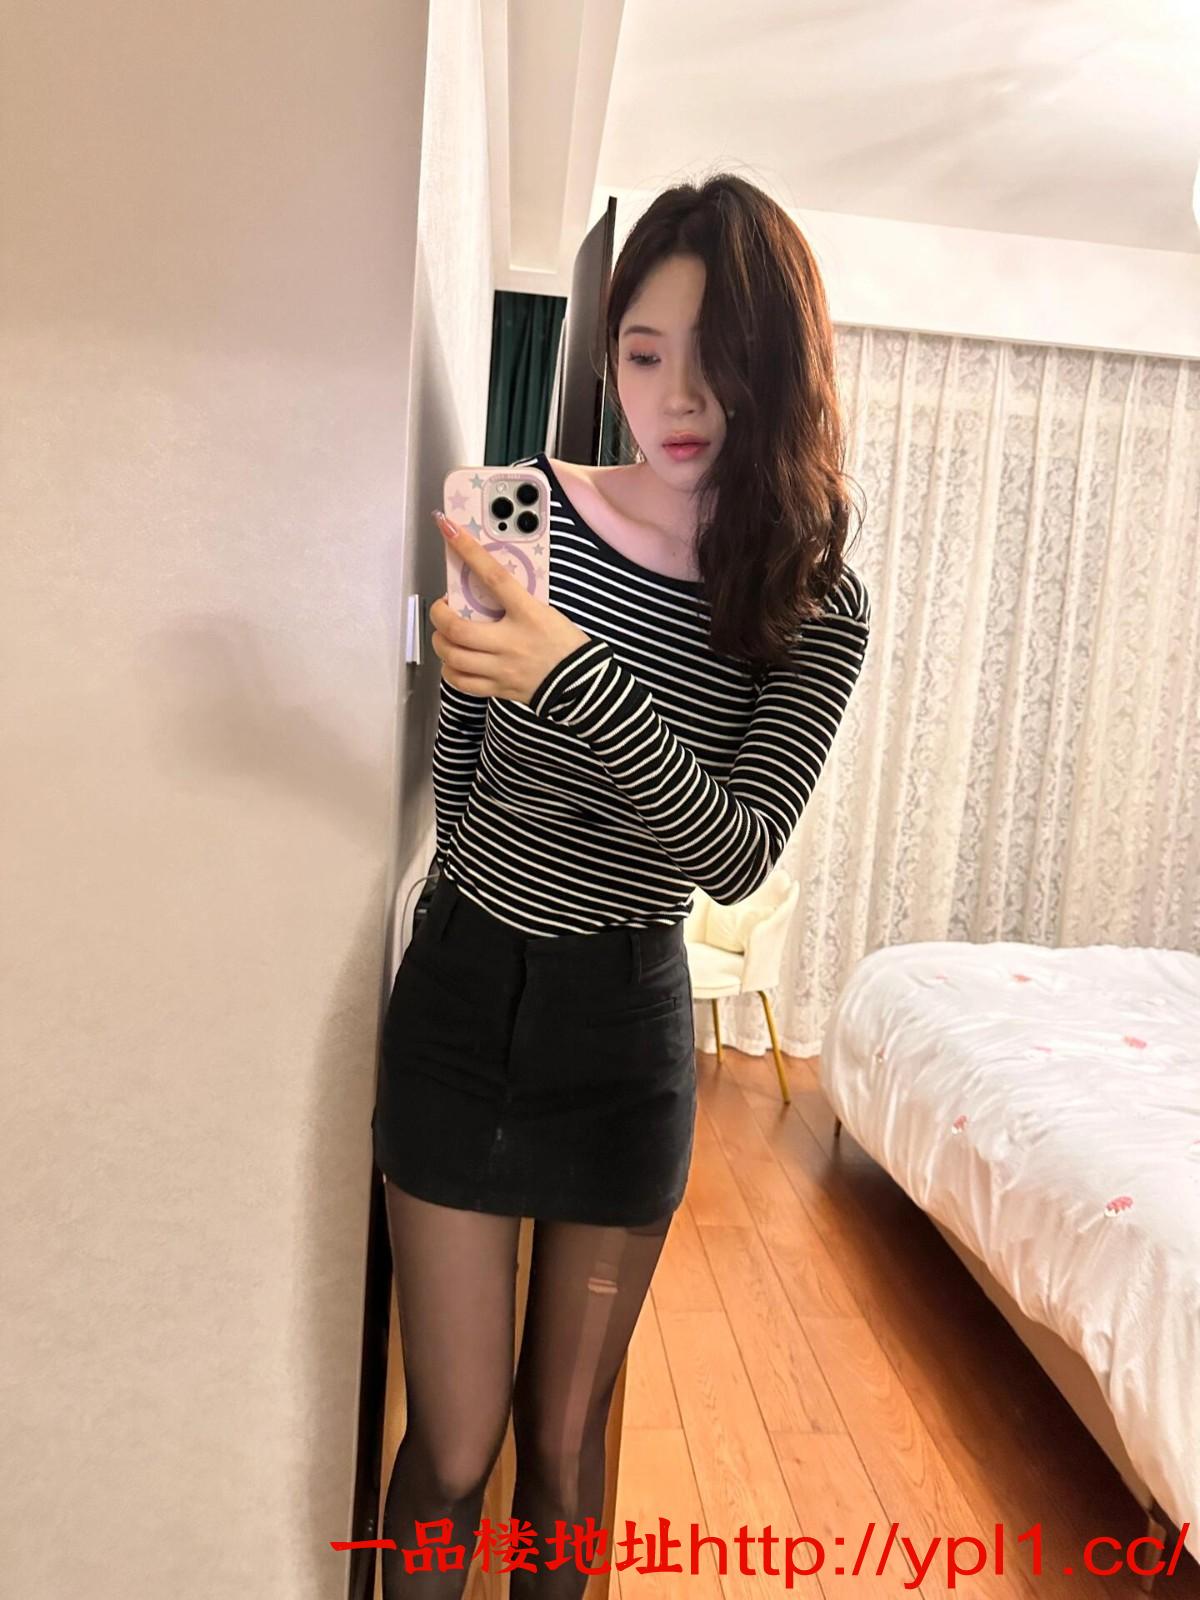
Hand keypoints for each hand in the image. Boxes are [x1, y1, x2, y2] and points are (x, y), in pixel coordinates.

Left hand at [430, 511, 590, 704]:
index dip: (469, 551)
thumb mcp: (545, 612)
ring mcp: (502, 668)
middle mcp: (511, 642)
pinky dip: (450, 669)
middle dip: (439, 614)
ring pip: (454, 656)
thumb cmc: (564, 643)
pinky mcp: (498, 689)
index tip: (449, 529)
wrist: (582, 685)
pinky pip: (461, 682)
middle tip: (443, 607)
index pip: (494, 576)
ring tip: (445, 634)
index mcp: (528, 614)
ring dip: (440, 642)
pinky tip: (454, 660)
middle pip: (458, 627)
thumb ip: (515, 602)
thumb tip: (484, 589)